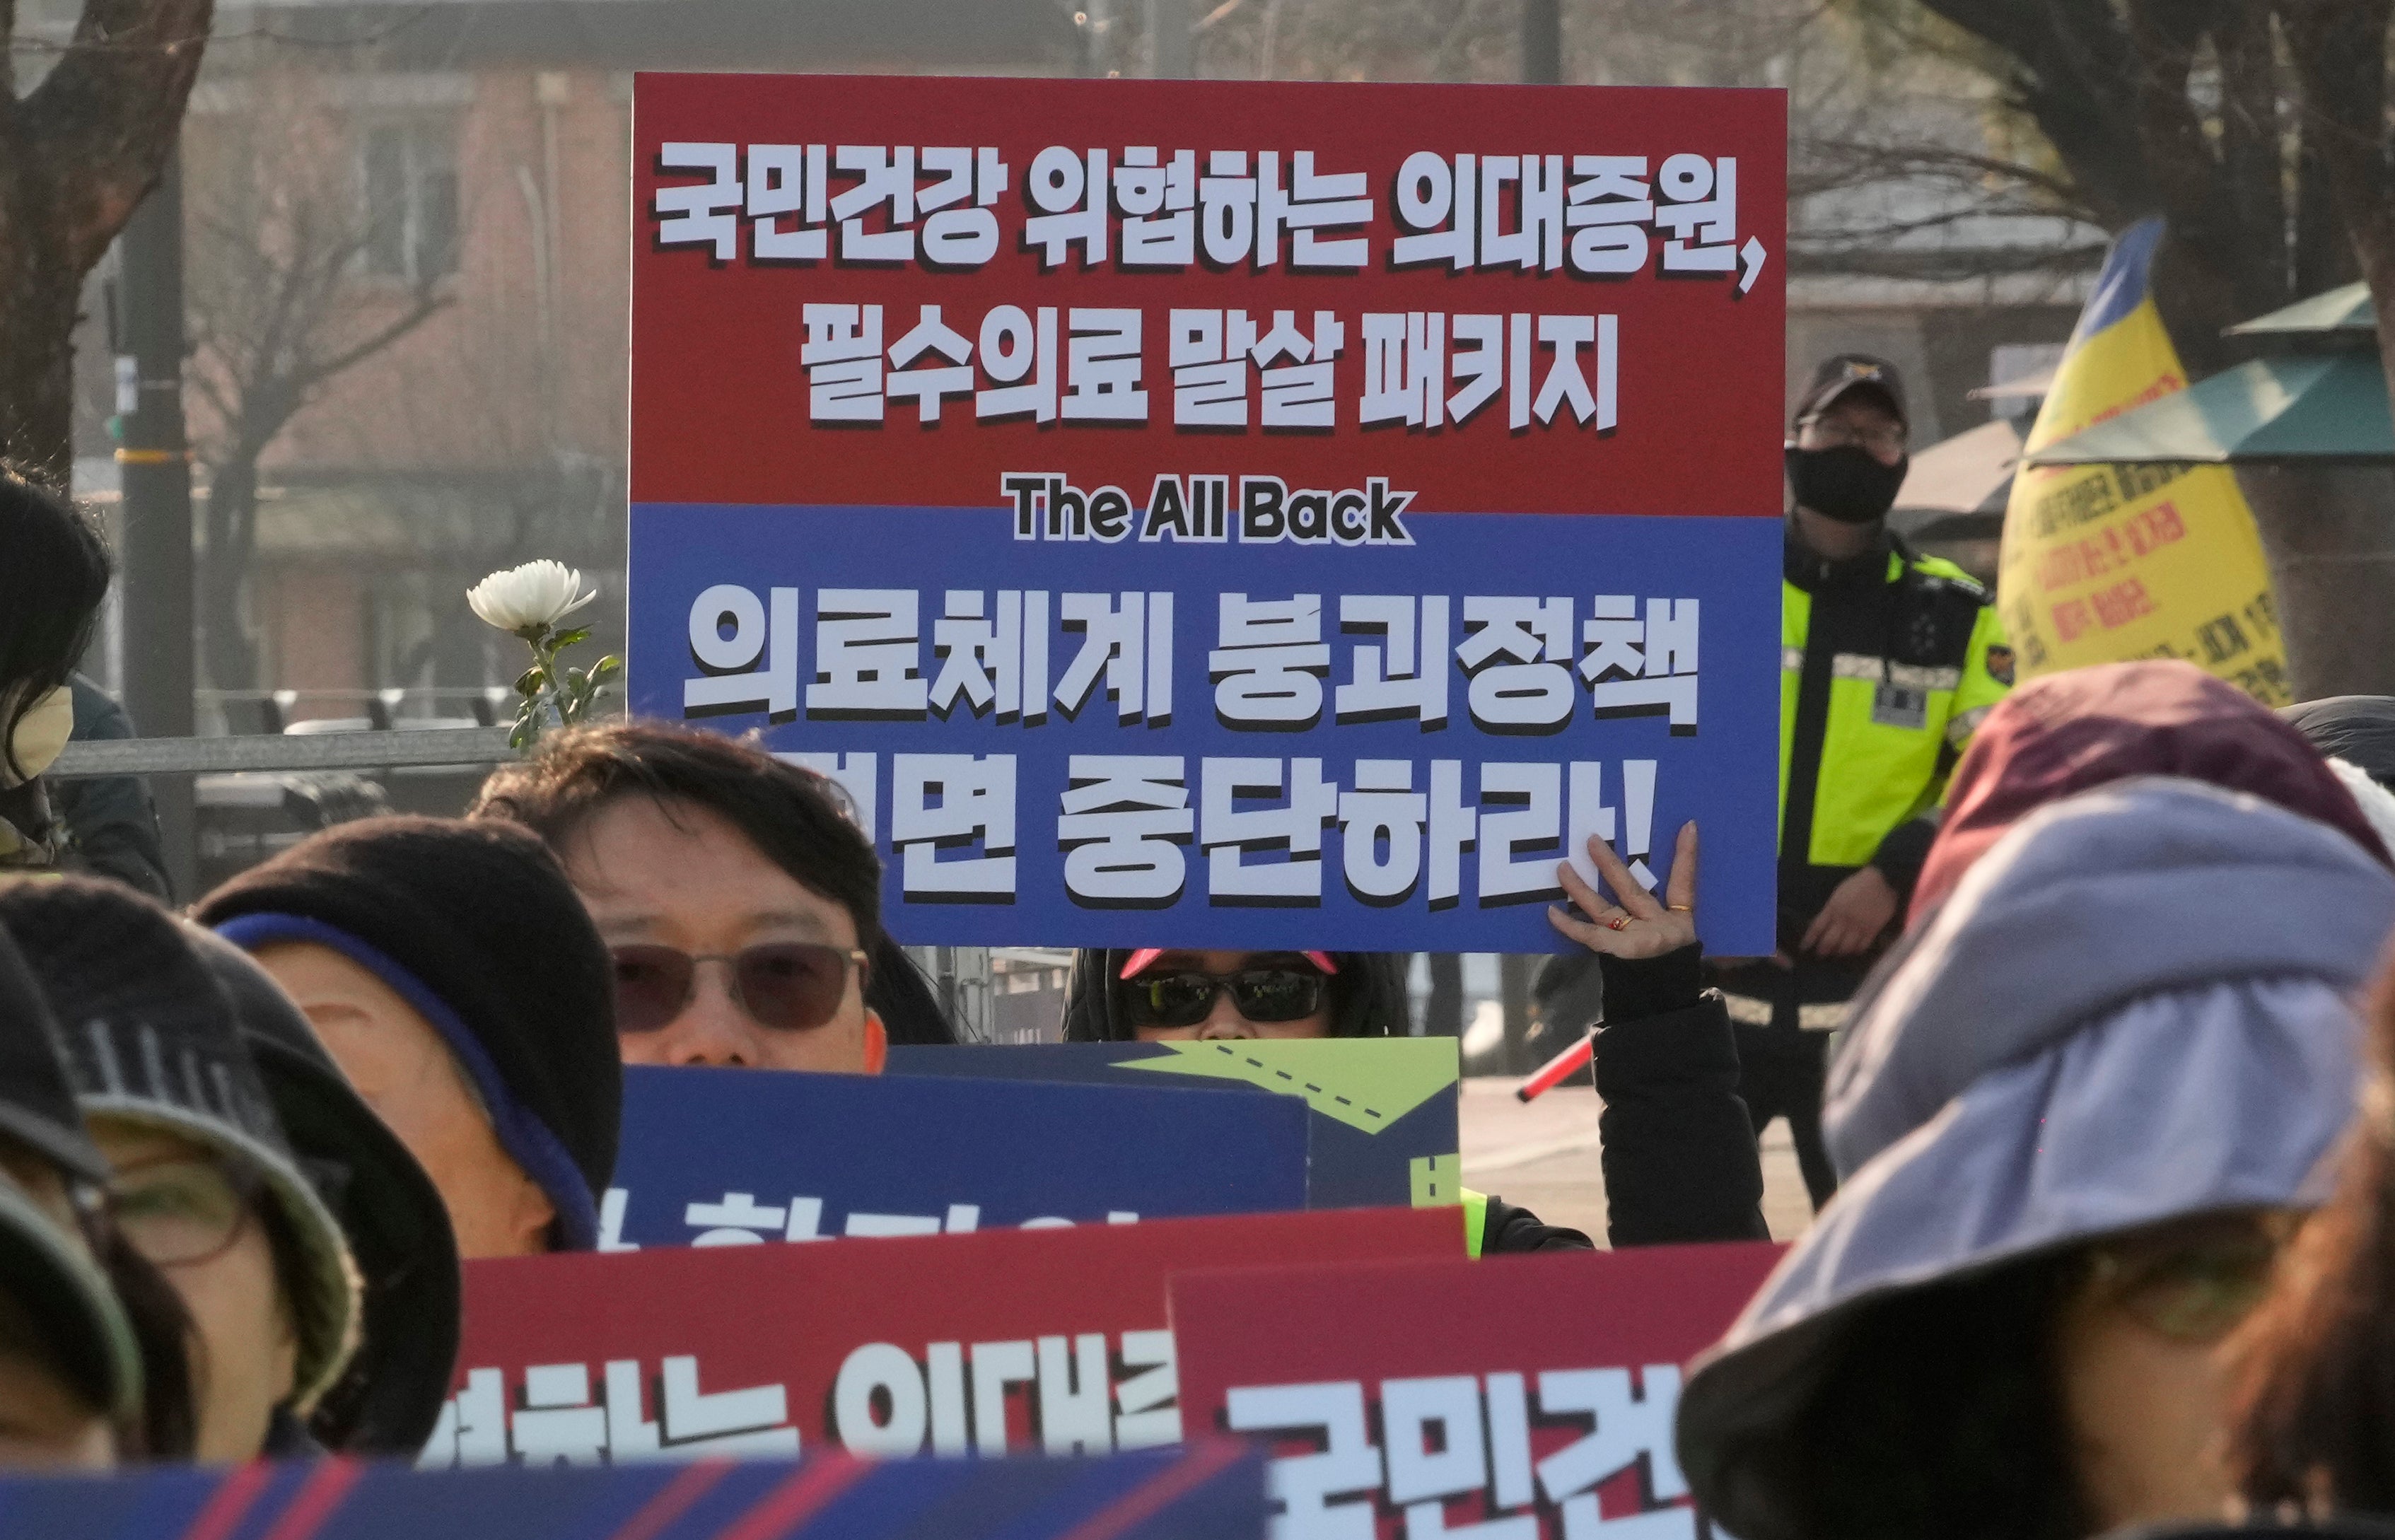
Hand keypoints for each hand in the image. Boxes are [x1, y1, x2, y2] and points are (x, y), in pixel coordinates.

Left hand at [1548, 821, 1697, 959]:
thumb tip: (1669, 869)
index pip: (1684, 884)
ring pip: (1604, 909)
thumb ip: (1673, 908)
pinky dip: (1569, 925)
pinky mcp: (1617, 956)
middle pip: (1632, 890)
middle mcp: (1659, 929)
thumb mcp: (1680, 943)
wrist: (1663, 1010)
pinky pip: (1589, 937)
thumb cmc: (1668, 972)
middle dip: (1610, 865)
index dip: (1686, 856)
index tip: (1687, 826)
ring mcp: (1636, 942)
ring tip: (1561, 868)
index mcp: (1680, 925)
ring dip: (1581, 888)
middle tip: (1590, 840)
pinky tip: (1550, 912)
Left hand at [1802, 866, 1897, 956]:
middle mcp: (1844, 920)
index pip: (1816, 928)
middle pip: (1830, 941)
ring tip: (1837, 954)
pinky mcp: (1873, 930)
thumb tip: (1823, 921)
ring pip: (1845, 947)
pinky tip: (1854, 951)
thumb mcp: (1838, 894)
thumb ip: (1830, 908)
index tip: (1804, 947)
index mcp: (1833, 908)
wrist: (1882, 881)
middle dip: (1823, 950)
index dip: (1809, 939)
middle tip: (1821, 954)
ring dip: (1839, 952)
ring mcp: (1858, 926)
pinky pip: (1862, 946)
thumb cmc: (1857, 884)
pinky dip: (1857, 950)